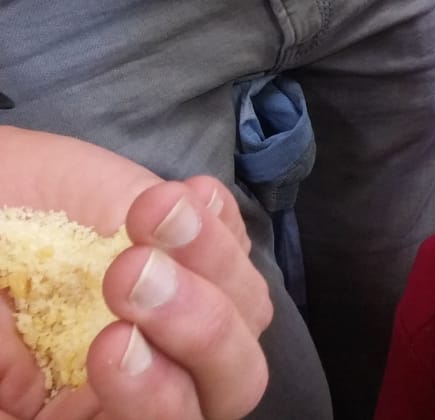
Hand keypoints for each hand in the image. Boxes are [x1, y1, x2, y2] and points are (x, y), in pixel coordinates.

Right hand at [0, 129, 270, 419]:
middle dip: (198, 330)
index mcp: (92, 410)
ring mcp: (190, 311)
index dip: (148, 401)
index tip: (112, 344)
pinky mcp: (206, 252)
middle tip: (133, 274)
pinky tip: (184, 195)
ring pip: (247, 311)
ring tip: (157, 214)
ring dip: (212, 262)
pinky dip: (220, 221)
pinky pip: (242, 245)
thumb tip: (27, 387)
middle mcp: (157, 373)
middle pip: (229, 386)